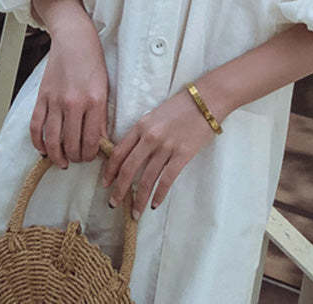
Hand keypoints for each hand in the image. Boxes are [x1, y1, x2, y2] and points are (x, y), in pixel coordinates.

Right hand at [30, 21, 109, 168]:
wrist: (74, 40)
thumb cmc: (93, 63)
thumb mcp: (104, 89)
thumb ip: (101, 117)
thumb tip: (99, 143)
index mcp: (94, 101)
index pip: (91, 141)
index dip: (90, 155)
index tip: (90, 157)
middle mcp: (74, 103)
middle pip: (71, 144)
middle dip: (75, 158)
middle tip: (77, 159)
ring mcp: (55, 101)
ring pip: (52, 140)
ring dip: (57, 156)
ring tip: (61, 160)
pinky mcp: (41, 97)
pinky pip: (36, 126)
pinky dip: (38, 142)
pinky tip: (43, 149)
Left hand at [102, 88, 218, 218]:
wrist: (207, 99)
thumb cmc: (181, 106)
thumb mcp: (155, 115)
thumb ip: (142, 132)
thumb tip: (131, 154)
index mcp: (141, 125)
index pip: (119, 152)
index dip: (109, 171)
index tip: (105, 183)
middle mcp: (150, 137)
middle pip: (128, 168)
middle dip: (119, 189)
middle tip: (113, 203)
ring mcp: (166, 146)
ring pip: (146, 179)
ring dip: (139, 199)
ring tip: (135, 213)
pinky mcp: (183, 154)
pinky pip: (166, 180)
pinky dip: (159, 194)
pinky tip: (155, 204)